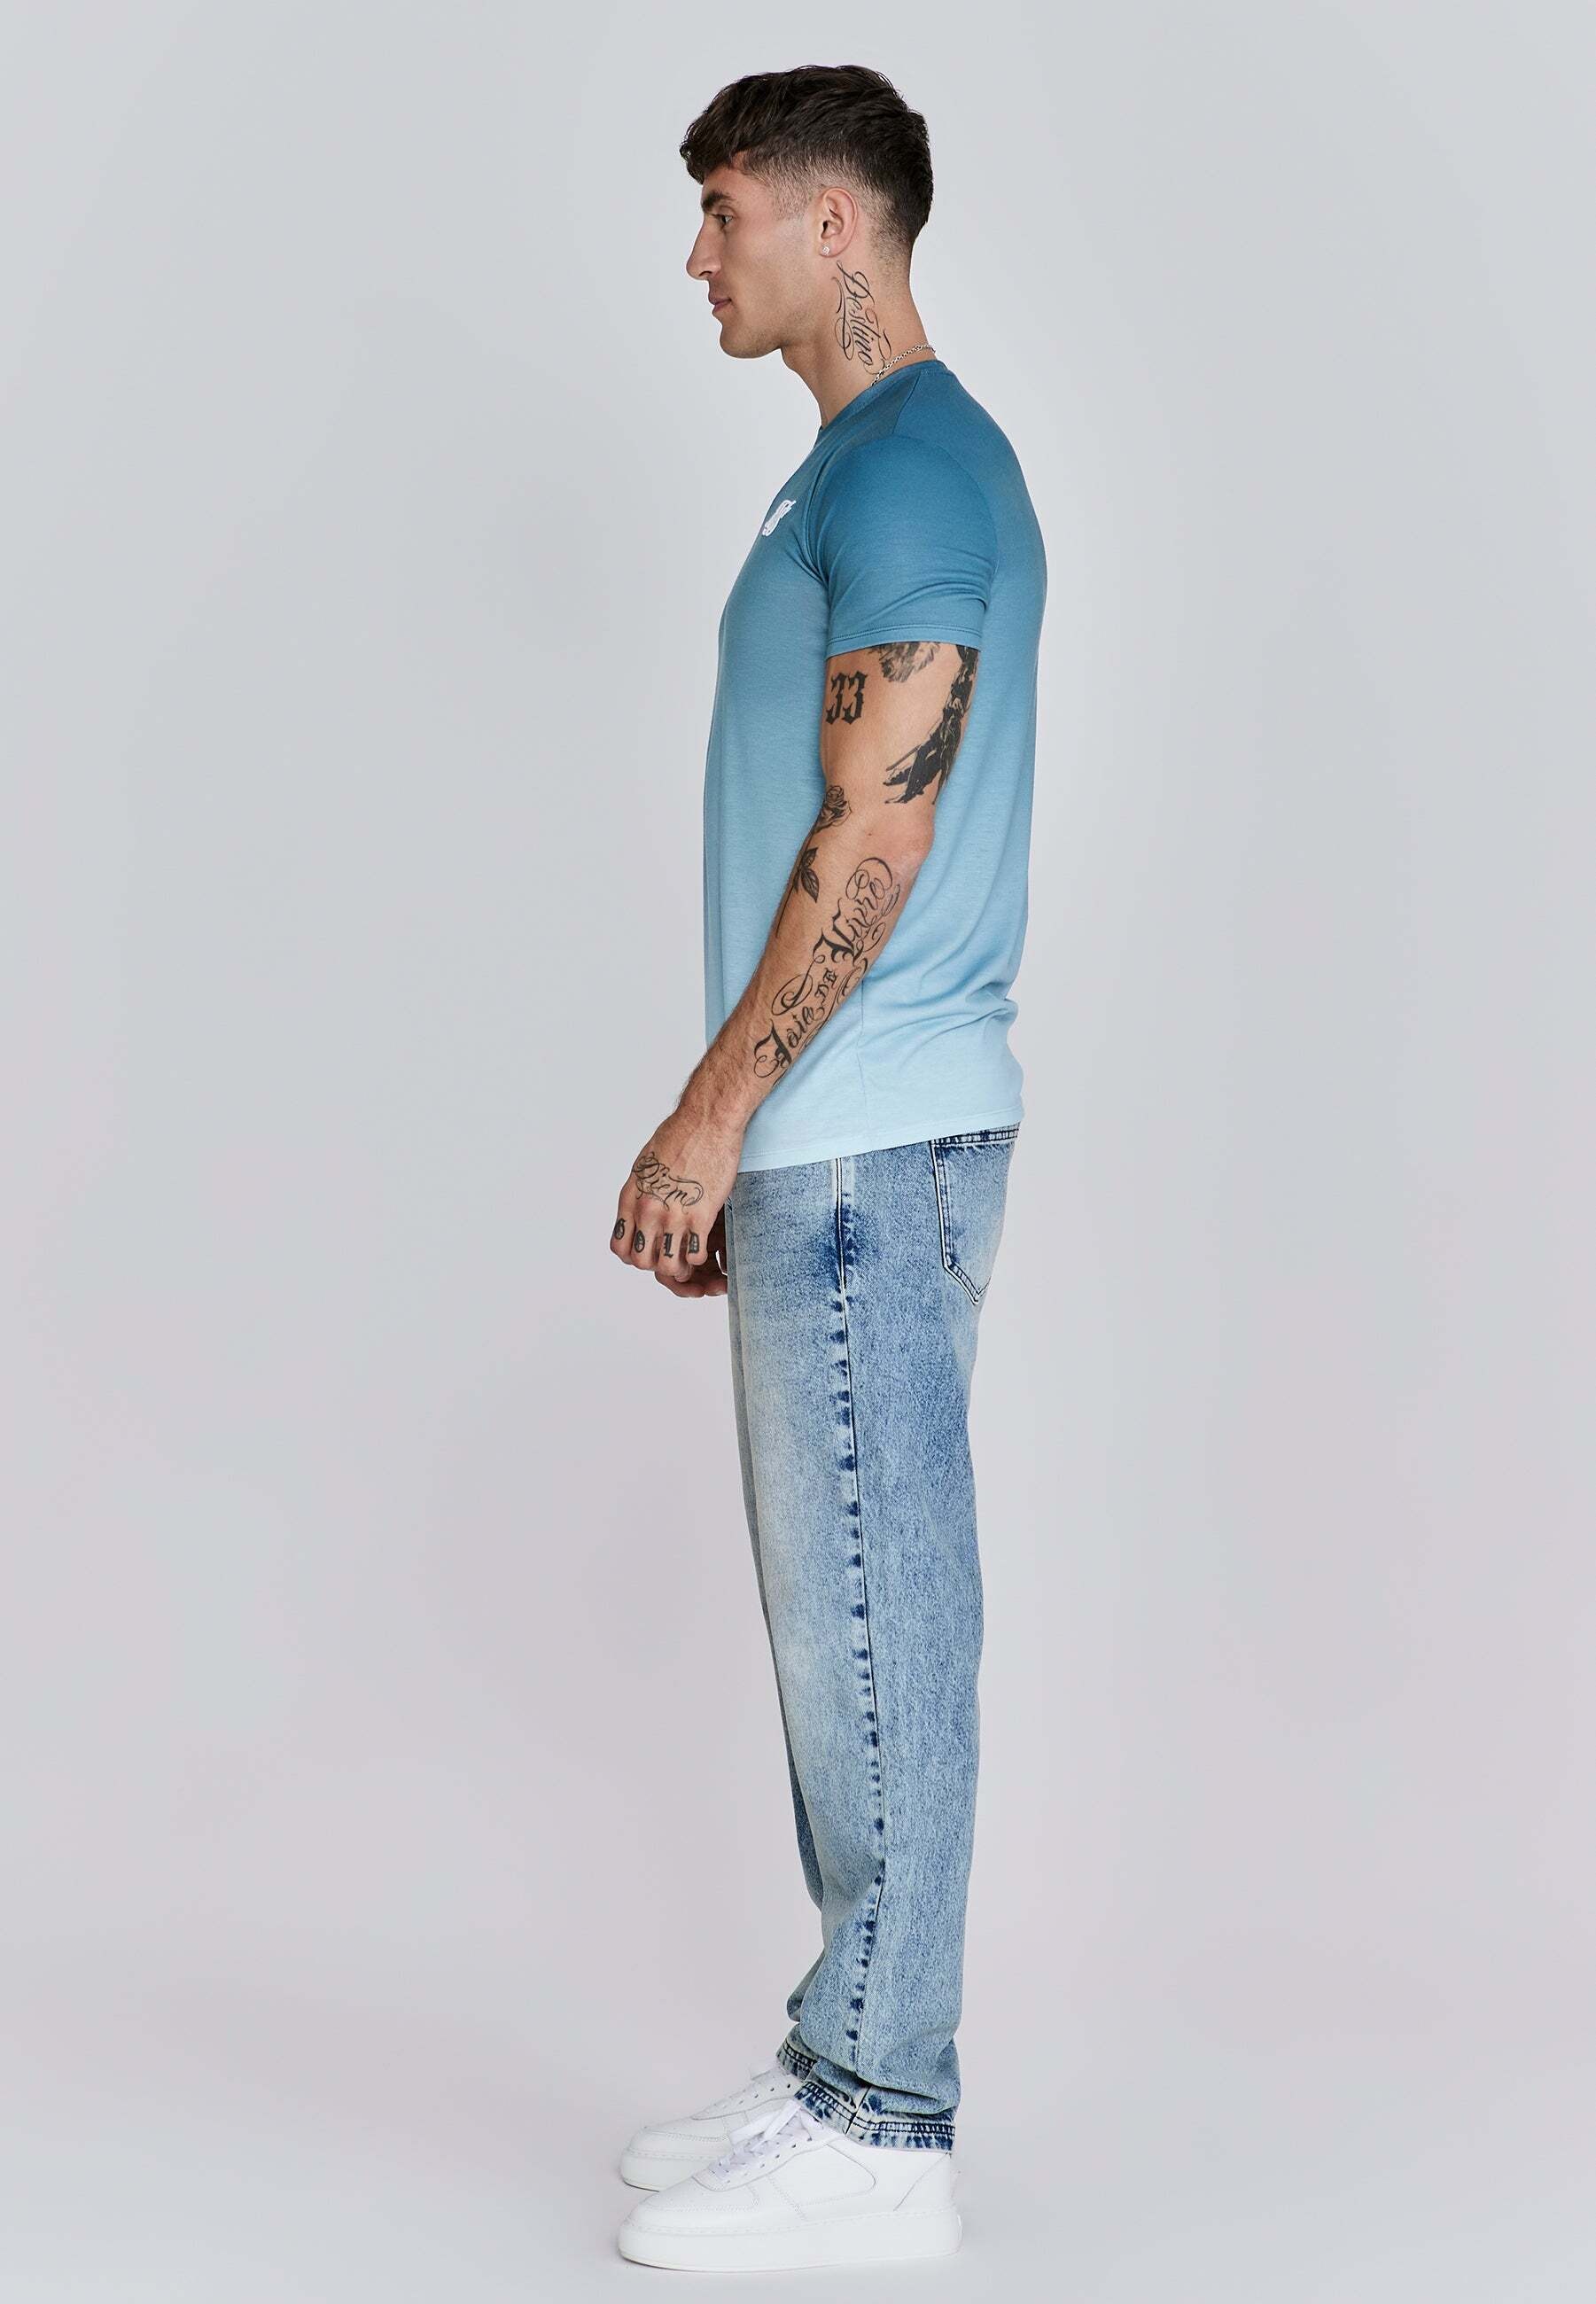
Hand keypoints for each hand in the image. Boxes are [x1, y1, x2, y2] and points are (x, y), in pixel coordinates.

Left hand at [610, 1106, 740, 1293]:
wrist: (706, 1122)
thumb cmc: (679, 1136)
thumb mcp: (645, 1165)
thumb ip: (640, 1191)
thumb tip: (640, 1208)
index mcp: (631, 1197)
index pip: (620, 1247)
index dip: (634, 1254)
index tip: (649, 1248)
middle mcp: (647, 1210)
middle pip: (641, 1261)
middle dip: (656, 1263)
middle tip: (670, 1254)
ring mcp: (673, 1214)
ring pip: (667, 1265)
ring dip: (679, 1266)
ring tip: (687, 1255)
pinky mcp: (700, 1215)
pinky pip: (694, 1254)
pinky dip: (698, 1256)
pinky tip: (703, 1243)